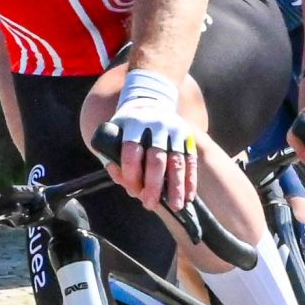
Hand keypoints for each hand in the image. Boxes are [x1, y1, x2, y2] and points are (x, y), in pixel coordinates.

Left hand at [102, 69, 198, 212]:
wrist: (151, 98)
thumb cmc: (128, 125)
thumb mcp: (115, 133)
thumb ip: (114, 157)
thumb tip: (123, 182)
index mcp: (133, 124)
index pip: (131, 151)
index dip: (131, 173)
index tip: (133, 191)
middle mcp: (155, 126)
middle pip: (156, 159)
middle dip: (154, 185)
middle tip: (150, 204)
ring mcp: (174, 130)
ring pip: (176, 161)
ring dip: (177, 186)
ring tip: (176, 206)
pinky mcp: (187, 136)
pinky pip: (191, 160)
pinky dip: (190, 180)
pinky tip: (189, 196)